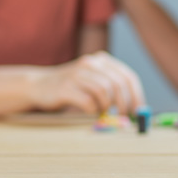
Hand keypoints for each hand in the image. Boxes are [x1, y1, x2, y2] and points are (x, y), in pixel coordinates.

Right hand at [31, 52, 145, 114]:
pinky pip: (88, 102)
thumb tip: (136, 110)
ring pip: (105, 92)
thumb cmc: (73, 88)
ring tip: (102, 112)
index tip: (139, 111)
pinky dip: (93, 110)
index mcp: (102, 60)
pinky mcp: (66, 87)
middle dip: (124, 104)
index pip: (128, 77)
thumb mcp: (94, 82)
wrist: (39, 85)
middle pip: (118, 84)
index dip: (136, 96)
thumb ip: (114, 90)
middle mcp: (91, 63)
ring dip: (107, 107)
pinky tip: (89, 111)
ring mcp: (78, 74)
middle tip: (123, 117)